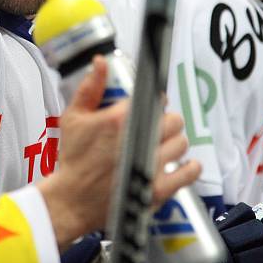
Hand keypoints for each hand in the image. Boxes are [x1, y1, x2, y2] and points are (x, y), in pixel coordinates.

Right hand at [38, 55, 199, 249]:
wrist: (71, 199)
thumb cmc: (73, 160)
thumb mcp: (73, 117)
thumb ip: (90, 87)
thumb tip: (100, 62)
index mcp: (119, 120)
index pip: (154, 100)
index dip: (156, 102)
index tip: (152, 106)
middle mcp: (137, 140)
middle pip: (173, 121)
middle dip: (166, 121)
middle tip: (157, 127)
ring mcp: (149, 165)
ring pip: (181, 144)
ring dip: (175, 142)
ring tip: (164, 145)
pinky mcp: (156, 189)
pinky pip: (187, 173)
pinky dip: (190, 168)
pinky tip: (184, 165)